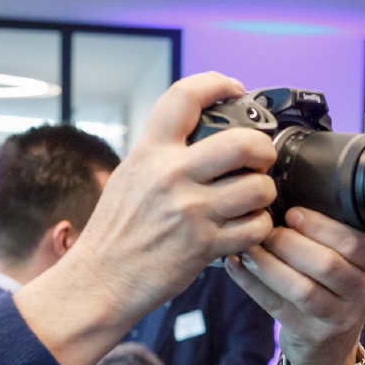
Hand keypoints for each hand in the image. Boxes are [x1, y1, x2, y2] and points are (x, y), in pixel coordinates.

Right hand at [13, 72, 277, 364]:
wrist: (100, 280)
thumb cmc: (115, 232)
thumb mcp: (129, 177)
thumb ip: (162, 155)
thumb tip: (197, 135)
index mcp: (150, 152)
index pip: (184, 98)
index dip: (216, 84)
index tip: (234, 87)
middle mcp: (171, 176)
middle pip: (243, 143)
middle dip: (263, 149)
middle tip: (261, 158)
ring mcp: (191, 211)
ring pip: (258, 188)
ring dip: (264, 193)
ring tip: (253, 199)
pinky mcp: (205, 245)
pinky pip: (256, 227)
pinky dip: (259, 228)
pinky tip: (246, 228)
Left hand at [223, 207, 364, 364]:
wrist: (330, 345)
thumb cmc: (333, 288)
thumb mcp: (347, 261)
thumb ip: (330, 236)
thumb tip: (286, 199)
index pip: (355, 242)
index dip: (321, 226)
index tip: (292, 213)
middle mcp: (364, 293)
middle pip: (327, 265)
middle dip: (291, 243)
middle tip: (267, 230)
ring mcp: (339, 318)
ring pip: (303, 289)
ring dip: (270, 265)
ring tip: (250, 248)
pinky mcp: (310, 334)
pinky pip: (277, 306)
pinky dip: (253, 284)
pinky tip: (236, 265)